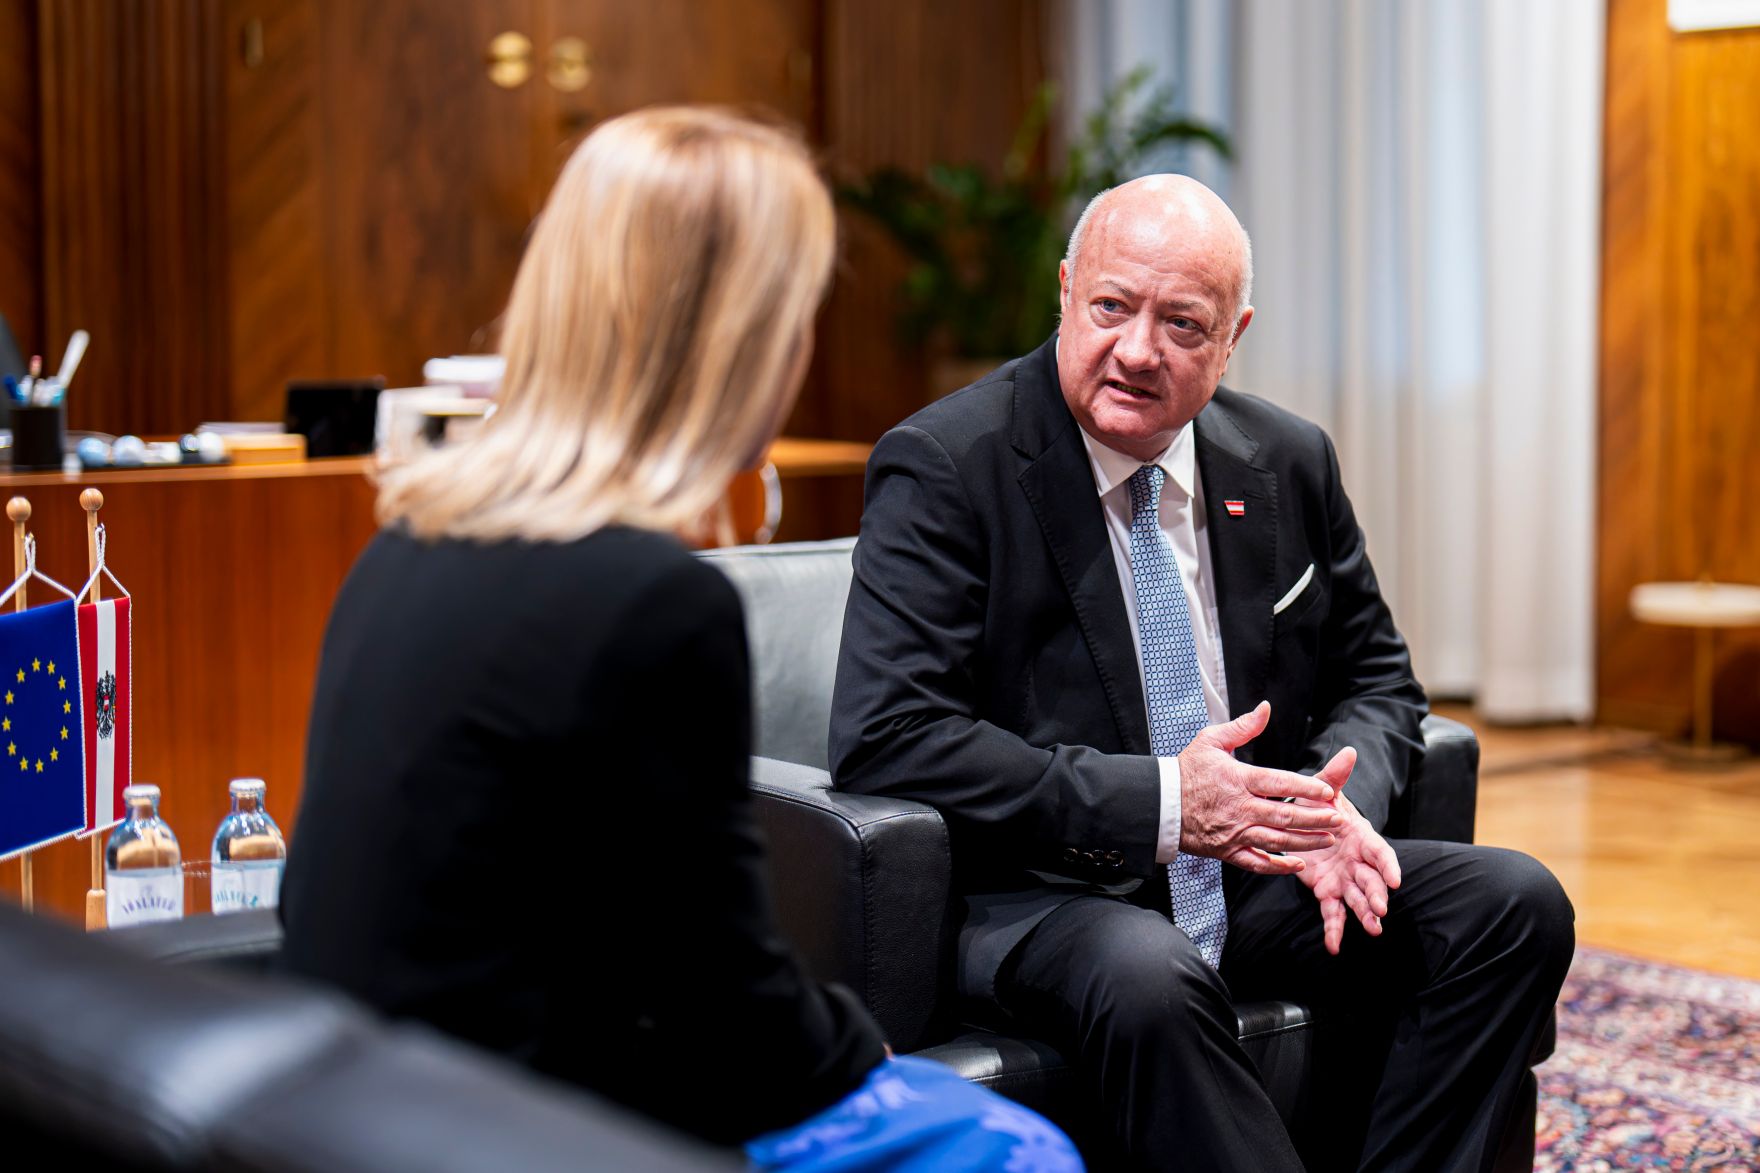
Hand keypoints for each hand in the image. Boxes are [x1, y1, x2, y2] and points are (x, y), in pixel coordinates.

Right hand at [1177, 701, 1343, 874]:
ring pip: (1277, 840)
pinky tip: (1298, 864)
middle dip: (1316, 818)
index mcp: (1238, 779)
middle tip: (1340, 820)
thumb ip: (1243, 727)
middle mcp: (1239, 807)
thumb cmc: (1186, 770)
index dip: (1305, 787)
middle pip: (1284, 814)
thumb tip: (1266, 708)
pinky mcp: (1227, 850)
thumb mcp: (1211, 741)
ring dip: (1306, 841)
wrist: (1160, 804)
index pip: (1278, 783)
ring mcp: (1234, 831)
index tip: (1328, 790)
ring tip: (1329, 840)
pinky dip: (1277, 866)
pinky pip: (1256, 862)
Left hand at [1289, 746, 1402, 953]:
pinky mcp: (1327, 891)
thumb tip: (1348, 751)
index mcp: (1361, 837)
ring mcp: (1344, 878)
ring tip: (1373, 929)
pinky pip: (1332, 913)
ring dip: (1366, 914)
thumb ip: (1334, 775)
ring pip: (1358, 899)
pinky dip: (1334, 930)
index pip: (1380, 852)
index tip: (1396, 878)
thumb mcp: (1323, 790)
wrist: (1301, 819)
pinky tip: (1333, 947)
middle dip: (1378, 894)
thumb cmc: (1317, 804)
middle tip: (1382, 909)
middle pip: (1372, 880)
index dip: (1388, 865)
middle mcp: (1358, 861)